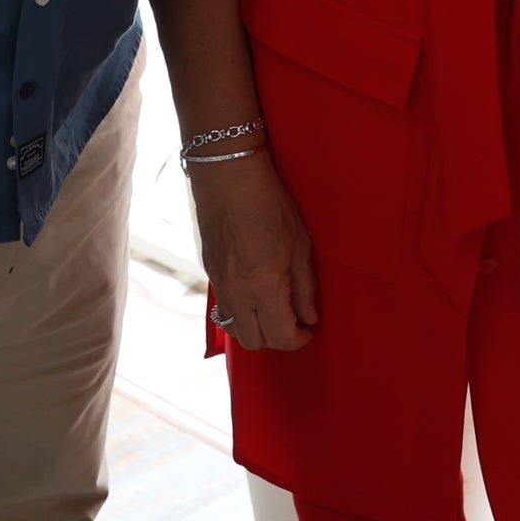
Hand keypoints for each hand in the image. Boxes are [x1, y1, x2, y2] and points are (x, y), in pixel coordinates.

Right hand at [189, 152, 318, 351]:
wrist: (228, 178)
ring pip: (236, 330)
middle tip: (294, 322)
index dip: (299, 339)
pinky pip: (224, 309)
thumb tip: (309, 316)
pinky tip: (255, 294)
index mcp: (264, 288)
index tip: (309, 329)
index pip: (281, 337)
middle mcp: (238, 294)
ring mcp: (220, 286)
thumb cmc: (269, 205)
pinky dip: (241, 313)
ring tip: (274, 310)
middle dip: (278, 339)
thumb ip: (305, 287)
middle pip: (255, 342)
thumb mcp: (300, 245)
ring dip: (256, 329)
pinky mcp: (210, 274)